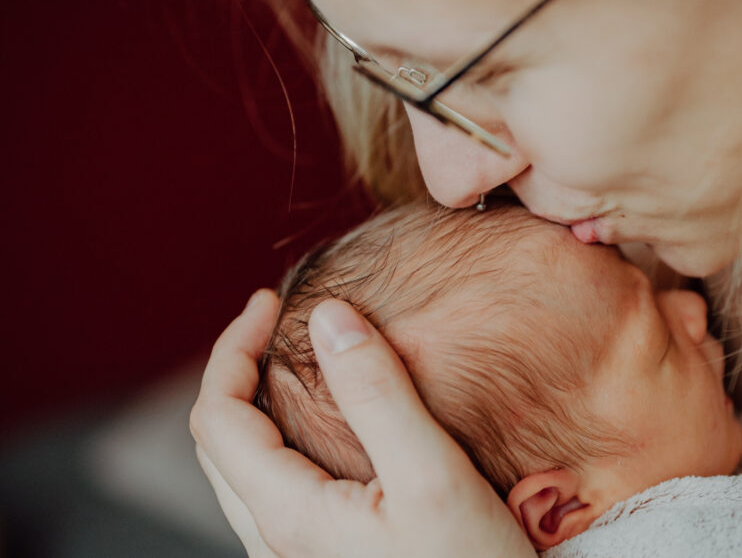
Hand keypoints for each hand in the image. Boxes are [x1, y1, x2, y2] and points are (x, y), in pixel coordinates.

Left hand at [189, 291, 534, 557]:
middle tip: (273, 321)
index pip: (216, 416)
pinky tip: (329, 423)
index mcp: (288, 515)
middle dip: (235, 369)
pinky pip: (277, 487)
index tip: (271, 300)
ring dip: (255, 403)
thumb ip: (378, 394)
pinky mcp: (328, 557)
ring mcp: (300, 555)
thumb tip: (330, 318)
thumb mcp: (433, 473)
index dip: (230, 347)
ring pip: (244, 468)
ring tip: (295, 362)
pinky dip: (282, 436)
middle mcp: (278, 541)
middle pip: (219, 442)